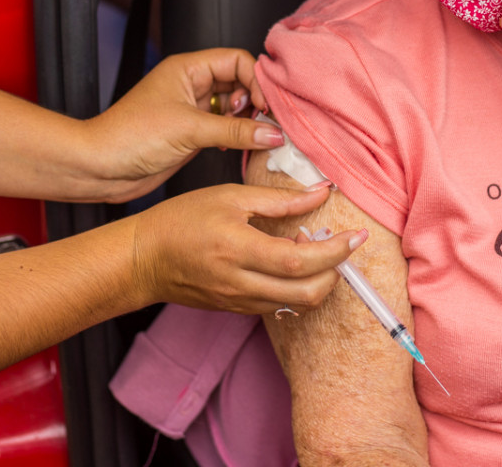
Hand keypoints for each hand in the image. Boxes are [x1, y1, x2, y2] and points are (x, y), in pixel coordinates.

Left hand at [89, 48, 284, 199]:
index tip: (264, 106)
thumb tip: (272, 133)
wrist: (100, 168)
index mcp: (188, 68)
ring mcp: (193, 109)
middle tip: (266, 123)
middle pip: (240, 82)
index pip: (237, 60)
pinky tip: (238, 146)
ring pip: (235, 106)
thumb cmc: (129, 136)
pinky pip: (226, 128)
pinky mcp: (193, 132)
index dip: (256, 80)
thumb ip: (235, 131)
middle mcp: (192, 84)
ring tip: (254, 136)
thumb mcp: (189, 130)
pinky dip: (237, 136)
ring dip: (248, 121)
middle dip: (255, 101)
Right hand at [131, 183, 367, 313]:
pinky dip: (298, 287)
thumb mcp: (229, 197)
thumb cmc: (182, 220)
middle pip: (306, 292)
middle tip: (343, 245)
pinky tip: (294, 261)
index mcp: (238, 249)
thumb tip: (321, 192)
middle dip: (336, 272)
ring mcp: (239, 302)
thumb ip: (279, 199)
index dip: (335, 251)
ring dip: (319, 280)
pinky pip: (279, 304)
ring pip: (296, 303)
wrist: (144, 258)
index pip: (300, 259)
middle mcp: (240, 283)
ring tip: (317, 248)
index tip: (357, 235)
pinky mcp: (237, 310)